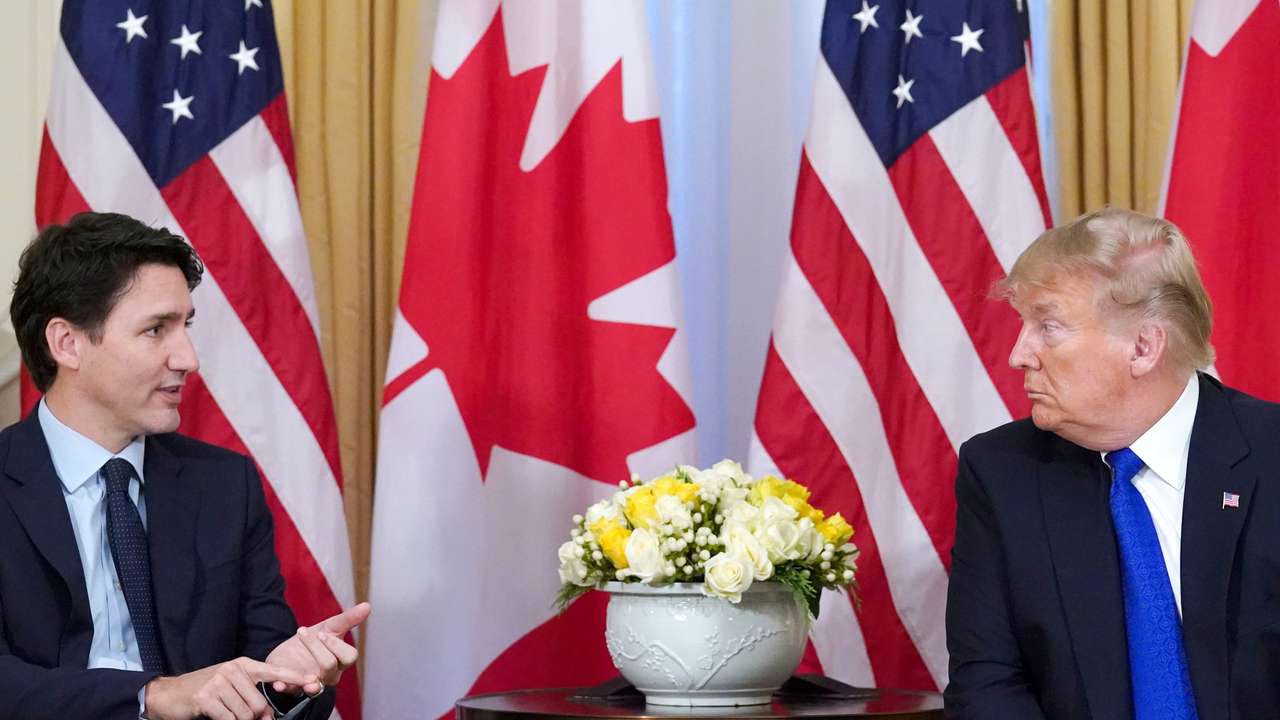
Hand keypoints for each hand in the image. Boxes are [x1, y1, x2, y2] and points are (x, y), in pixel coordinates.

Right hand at [144, 656, 318, 719]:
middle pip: (259, 705)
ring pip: (246, 715)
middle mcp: (233, 670)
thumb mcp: (232, 687)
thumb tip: (269, 717)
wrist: (171, 694)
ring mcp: (218, 682)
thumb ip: (252, 696)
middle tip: (237, 714)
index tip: (316, 682)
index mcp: (243, 665)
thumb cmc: (206, 692)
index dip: (296, 678)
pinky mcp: (206, 698)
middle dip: (253, 718)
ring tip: (224, 713)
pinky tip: (215, 716)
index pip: (275, 671)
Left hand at [266, 602, 370, 691]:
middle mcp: (329, 675)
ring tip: (294, 665)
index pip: (349, 657)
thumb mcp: (329, 627)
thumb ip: (348, 619)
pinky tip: (278, 683)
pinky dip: (285, 687)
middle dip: (316, 648)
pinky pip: (290, 692)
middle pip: (330, 666)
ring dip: (304, 672)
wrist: (290, 654)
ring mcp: (312, 683)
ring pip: (313, 683)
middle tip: (302, 632)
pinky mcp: (293, 688)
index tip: (322, 633)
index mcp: (340, 660)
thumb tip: (367, 605)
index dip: (337, 645)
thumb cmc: (314, 642)